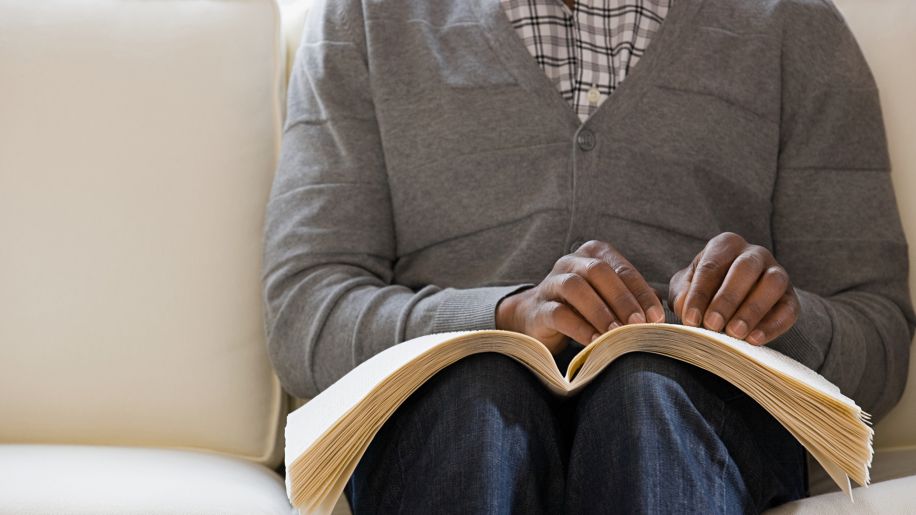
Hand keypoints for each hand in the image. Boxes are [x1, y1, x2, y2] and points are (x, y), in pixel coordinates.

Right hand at [496, 240, 664, 353]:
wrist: (538, 318)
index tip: (656, 316)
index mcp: (593, 254)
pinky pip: (558, 313)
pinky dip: (579, 327)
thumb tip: (658, 313)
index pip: (622, 268)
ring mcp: (551, 283)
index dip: (641, 292)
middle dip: (622, 298)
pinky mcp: (538, 308)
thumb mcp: (608, 298)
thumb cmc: (582, 306)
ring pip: (575, 287)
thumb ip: (632, 299)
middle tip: (639, 323)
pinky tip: (595, 342)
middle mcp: (570, 262)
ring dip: (600, 311)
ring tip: (616, 333)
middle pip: (598, 271)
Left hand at [668, 232, 798, 345]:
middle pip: (745, 269)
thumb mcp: (686, 287)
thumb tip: (684, 306)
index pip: (711, 266)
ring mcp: (777, 273)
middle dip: (727, 298)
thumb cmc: (705, 289)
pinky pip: (788, 309)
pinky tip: (754, 340)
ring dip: (753, 309)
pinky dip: (772, 325)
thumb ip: (682, 293)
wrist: (733, 301)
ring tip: (734, 333)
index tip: (690, 319)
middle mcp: (754, 254)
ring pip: (773, 283)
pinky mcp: (791, 297)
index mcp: (725, 245)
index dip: (700, 294)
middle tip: (713, 325)